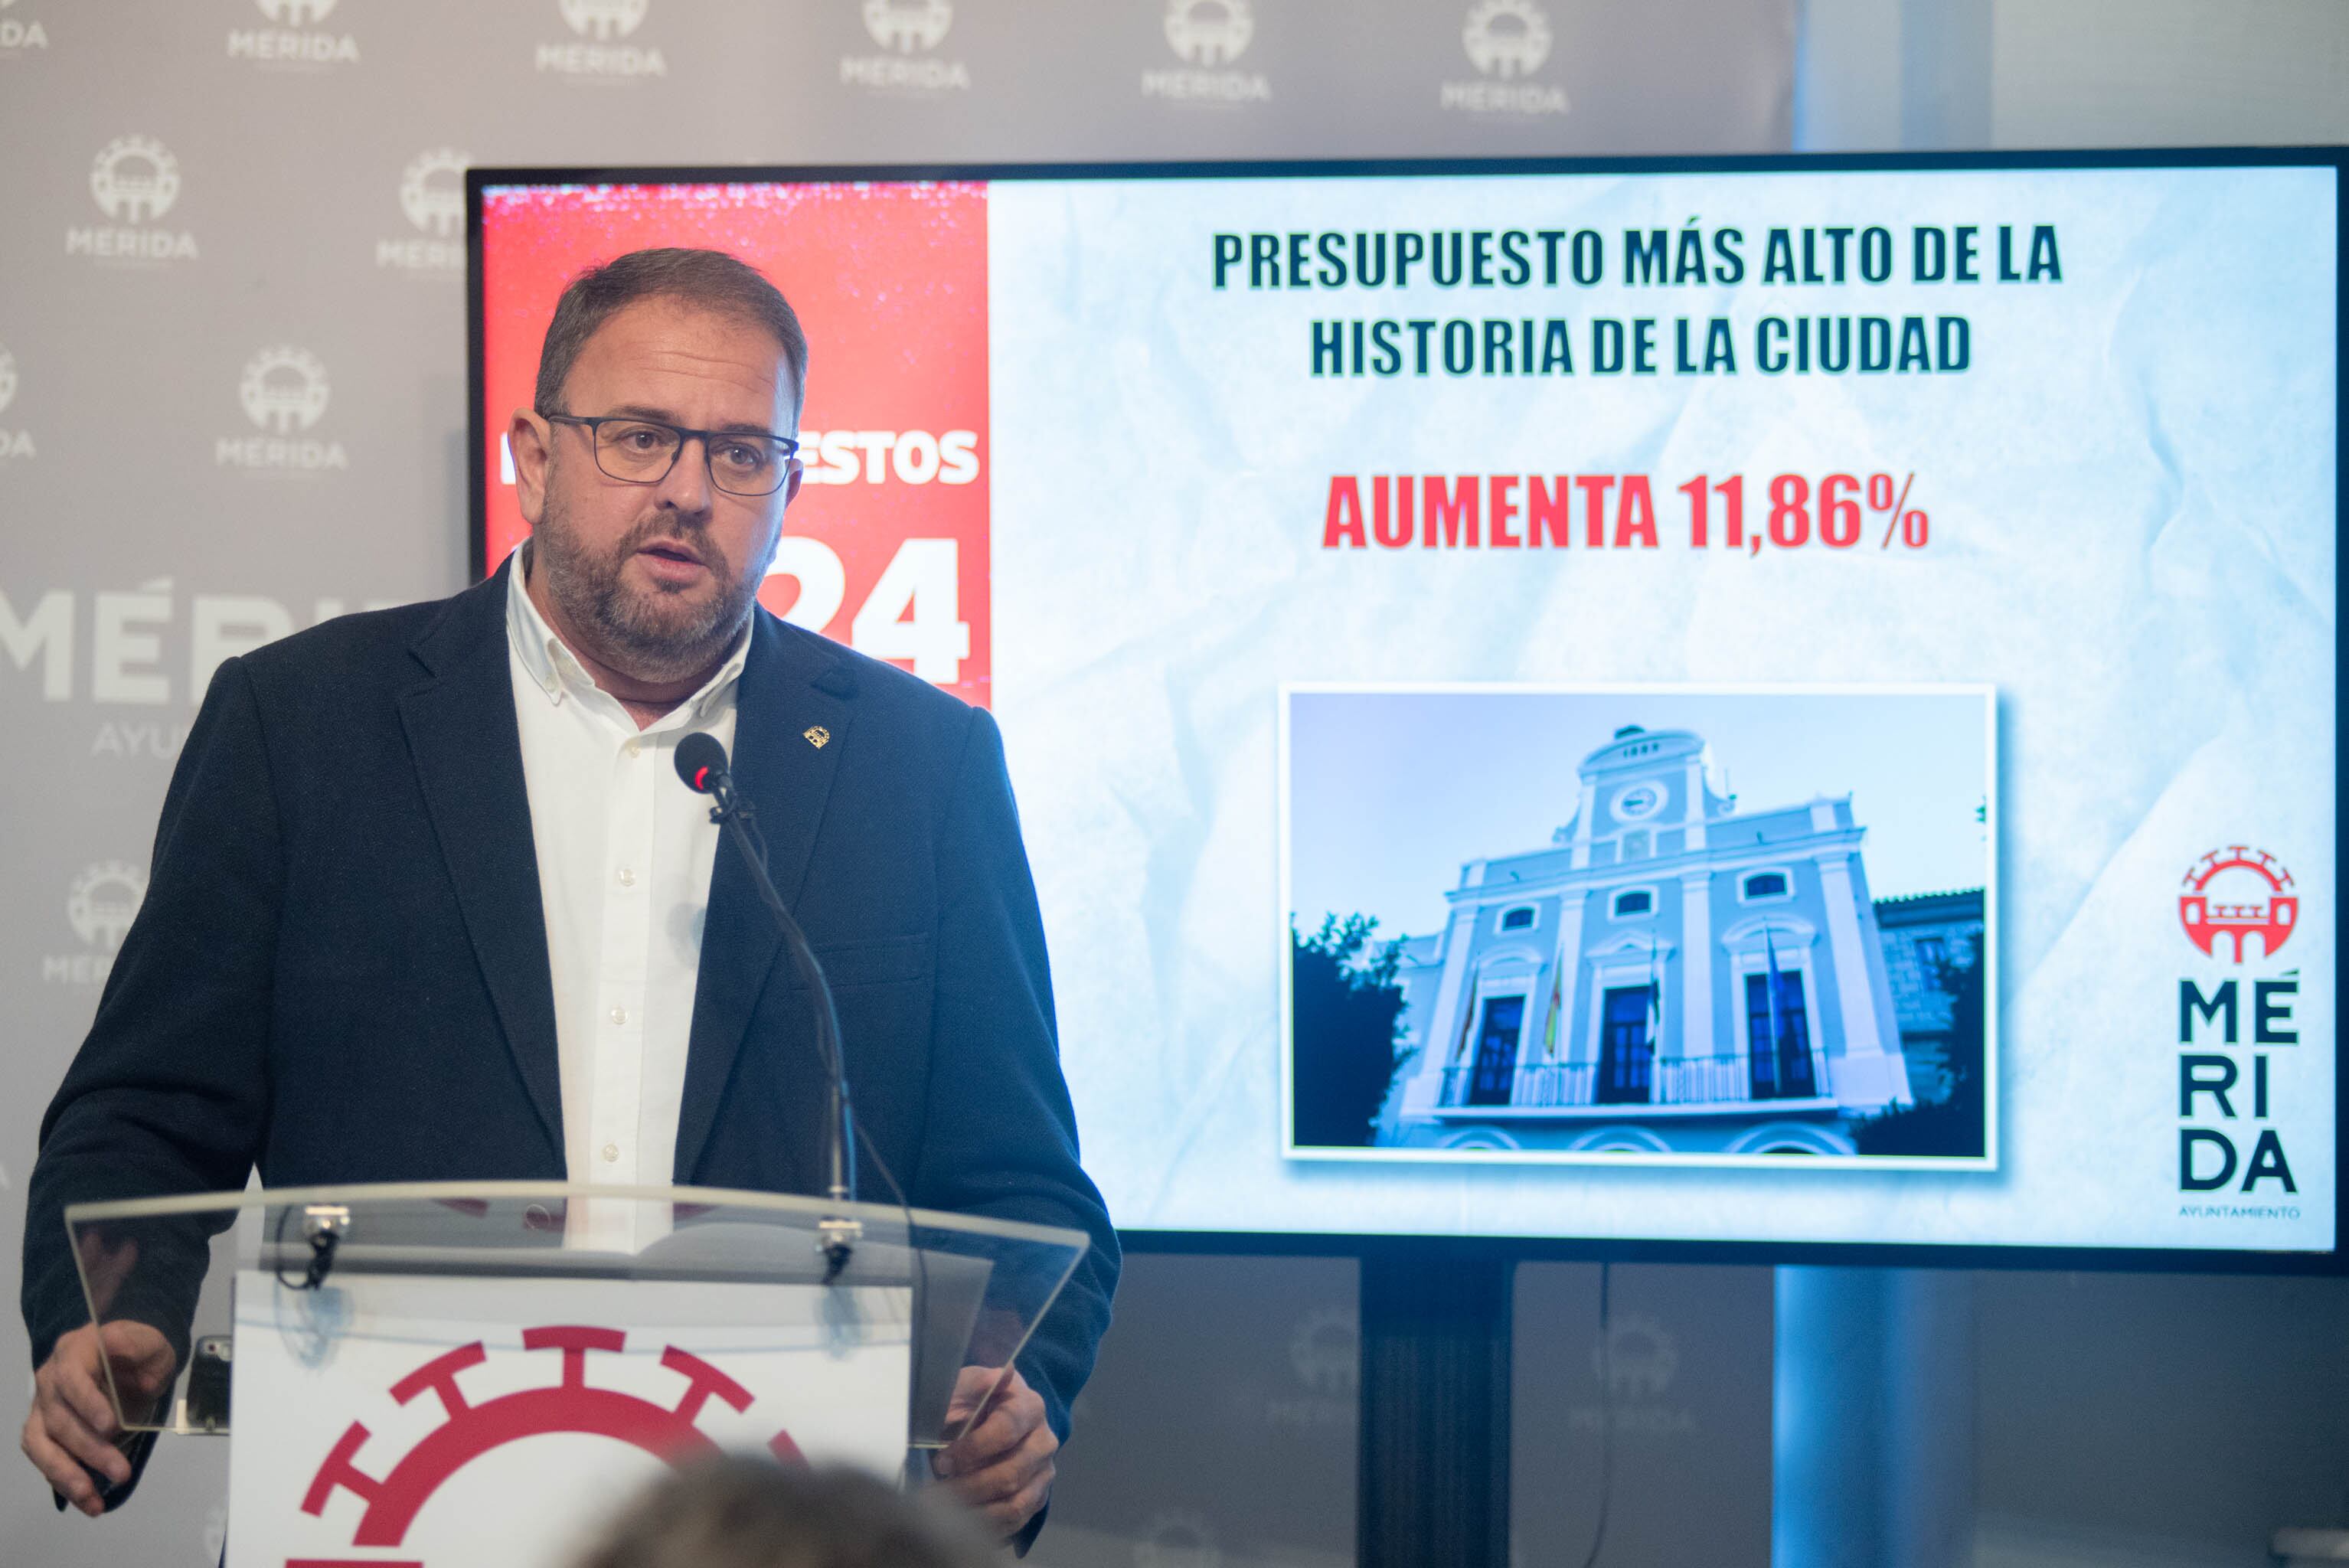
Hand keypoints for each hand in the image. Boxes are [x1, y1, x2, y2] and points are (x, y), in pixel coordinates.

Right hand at [20, 1321, 174, 1516]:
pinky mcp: (44, 1432)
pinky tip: (88, 1502)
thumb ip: (134, 1344)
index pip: (71, 1379)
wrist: (133, 1358)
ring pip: (41, 1446)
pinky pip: (47, 1459)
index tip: (110, 1427)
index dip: (87, 1403)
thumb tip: (115, 1342)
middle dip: (89, 1450)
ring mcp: (43, 1408)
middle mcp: (49, 1380)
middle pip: (59, 1419)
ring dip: (66, 1475)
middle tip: (121, 1472)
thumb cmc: (141, 1350)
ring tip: (93, 1501)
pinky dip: (65, 1483)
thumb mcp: (149, 1341)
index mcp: (73, 1352)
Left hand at [930, 1364, 1055, 1537]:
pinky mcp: (1037, 1497)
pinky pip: (1015, 1521)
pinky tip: (960, 1522)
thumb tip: (1004, 1374)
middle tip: (935, 1493)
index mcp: (1029, 1406)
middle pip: (1012, 1472)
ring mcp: (1044, 1472)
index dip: (972, 1449)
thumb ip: (976, 1383)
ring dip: (975, 1511)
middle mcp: (1044, 1440)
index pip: (1007, 1430)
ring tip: (943, 1512)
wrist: (983, 1422)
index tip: (941, 1461)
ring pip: (1015, 1502)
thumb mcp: (964, 1387)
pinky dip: (986, 1526)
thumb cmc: (969, 1404)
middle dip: (968, 1487)